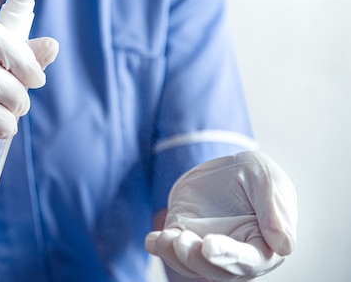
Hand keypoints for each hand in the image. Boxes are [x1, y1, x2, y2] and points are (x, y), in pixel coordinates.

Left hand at [145, 151, 296, 280]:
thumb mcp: (266, 180)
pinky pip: (172, 251)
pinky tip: (152, 240)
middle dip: (196, 258)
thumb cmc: (252, 175)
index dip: (229, 256)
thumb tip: (284, 247)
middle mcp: (235, 255)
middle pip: (216, 269)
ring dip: (175, 256)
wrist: (224, 167)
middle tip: (182, 241)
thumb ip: (275, 211)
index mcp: (264, 245)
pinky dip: (160, 248)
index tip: (210, 245)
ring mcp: (208, 249)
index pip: (249, 260)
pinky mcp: (187, 237)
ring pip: (191, 265)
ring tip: (165, 238)